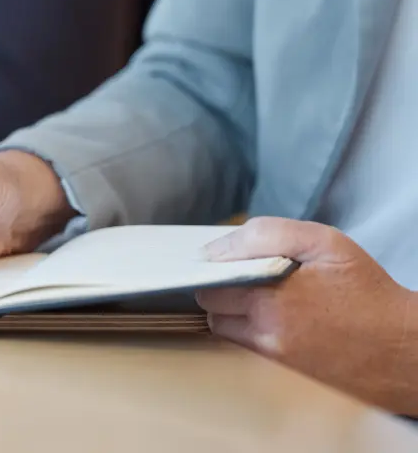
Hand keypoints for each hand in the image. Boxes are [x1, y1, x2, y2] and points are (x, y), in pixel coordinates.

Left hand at [197, 216, 417, 415]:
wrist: (401, 349)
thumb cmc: (365, 291)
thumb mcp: (325, 243)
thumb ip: (267, 234)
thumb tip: (216, 248)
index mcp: (271, 295)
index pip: (210, 277)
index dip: (217, 265)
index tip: (228, 260)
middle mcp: (265, 329)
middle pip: (210, 304)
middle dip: (220, 288)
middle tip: (246, 277)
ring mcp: (269, 355)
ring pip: (223, 327)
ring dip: (231, 312)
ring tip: (261, 300)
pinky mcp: (277, 373)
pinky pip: (242, 346)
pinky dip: (247, 331)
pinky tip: (272, 320)